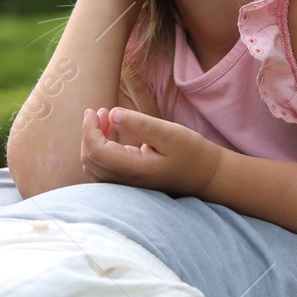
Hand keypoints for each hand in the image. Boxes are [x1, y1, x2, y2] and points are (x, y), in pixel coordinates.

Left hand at [80, 106, 223, 195]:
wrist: (207, 176)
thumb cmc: (192, 153)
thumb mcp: (170, 134)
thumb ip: (140, 124)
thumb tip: (113, 113)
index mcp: (135, 170)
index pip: (96, 151)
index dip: (89, 129)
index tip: (95, 110)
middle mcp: (126, 182)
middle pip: (89, 159)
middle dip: (89, 133)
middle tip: (102, 111)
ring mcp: (126, 186)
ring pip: (92, 167)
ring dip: (92, 142)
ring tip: (106, 120)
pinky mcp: (128, 183)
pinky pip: (101, 171)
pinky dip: (98, 151)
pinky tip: (110, 136)